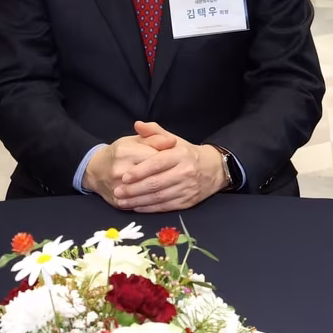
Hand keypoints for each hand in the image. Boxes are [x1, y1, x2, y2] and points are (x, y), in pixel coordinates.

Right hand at [83, 133, 176, 207]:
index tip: (178, 162)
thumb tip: (172, 141)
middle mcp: (120, 170)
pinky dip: (152, 204)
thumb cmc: (120, 152)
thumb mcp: (136, 140)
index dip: (170, 161)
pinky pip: (139, 205)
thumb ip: (155, 138)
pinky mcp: (117, 201)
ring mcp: (117, 188)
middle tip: (179, 177)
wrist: (96, 169)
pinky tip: (162, 199)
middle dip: (169, 178)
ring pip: (147, 193)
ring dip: (164, 192)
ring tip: (174, 188)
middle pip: (152, 177)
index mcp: (125, 151)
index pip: (155, 158)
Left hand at [112, 122, 226, 212]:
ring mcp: (187, 188)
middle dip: (134, 189)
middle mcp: (185, 172)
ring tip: (122, 201)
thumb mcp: (173, 139)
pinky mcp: (188, 202)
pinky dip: (149, 208)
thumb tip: (137, 124)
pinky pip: (165, 207)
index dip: (140, 171)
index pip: (157, 163)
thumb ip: (154, 132)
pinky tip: (137, 207)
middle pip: (156, 183)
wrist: (214, 169)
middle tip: (118, 191)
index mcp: (180, 155)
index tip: (124, 177)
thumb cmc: (187, 153)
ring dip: (138, 201)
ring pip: (159, 197)